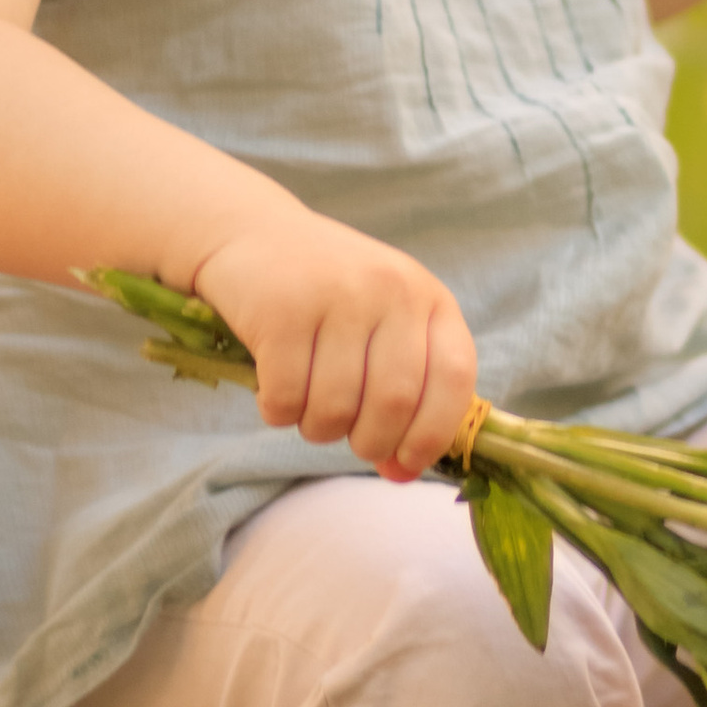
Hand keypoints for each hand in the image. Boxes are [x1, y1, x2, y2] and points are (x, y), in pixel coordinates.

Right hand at [193, 204, 477, 482]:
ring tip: (308, 410)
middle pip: (394, 403)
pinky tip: (274, 394)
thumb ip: (405, 392)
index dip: (433, 434)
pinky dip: (277, 413)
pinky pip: (285, 397)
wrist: (251, 232)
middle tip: (348, 439)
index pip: (455, 378)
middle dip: (369, 442)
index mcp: (429, 297)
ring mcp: (336, 295)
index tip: (405, 462)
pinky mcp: (281, 308)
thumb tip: (401, 474)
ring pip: (336, 408)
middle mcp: (391, 290)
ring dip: (318, 430)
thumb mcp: (382, 325)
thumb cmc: (328, 294)